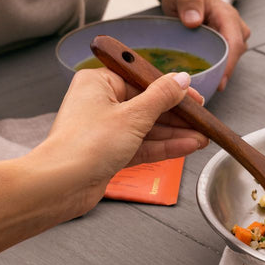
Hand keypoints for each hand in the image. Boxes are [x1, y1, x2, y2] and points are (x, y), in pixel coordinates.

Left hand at [0, 67, 207, 258]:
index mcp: (98, 83)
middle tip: (202, 120)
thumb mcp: (133, 115)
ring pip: (147, 128)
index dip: (171, 91)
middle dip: (177, 116)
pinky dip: (164, 147)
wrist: (62, 185)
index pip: (142, 81)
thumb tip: (180, 80)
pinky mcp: (110, 153)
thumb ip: (161, 97)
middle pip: (147, 106)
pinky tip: (187, 146)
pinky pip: (142, 146)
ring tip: (201, 137)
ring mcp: (105, 130)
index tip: (194, 97)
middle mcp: (99, 104)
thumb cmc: (85, 145)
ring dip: (175, 134)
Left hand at [162, 0, 250, 90]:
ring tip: (201, 85)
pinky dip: (215, 71)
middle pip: (234, 56)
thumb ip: (188, 2)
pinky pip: (225, 62)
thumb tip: (194, 21)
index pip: (234, 43)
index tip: (219, 82)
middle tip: (203, 89)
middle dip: (222, 73)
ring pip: (231, 61)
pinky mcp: (228, 47)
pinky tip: (203, 79)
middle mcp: (236, 28)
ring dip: (218, 73)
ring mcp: (234, 38)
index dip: (229, 64)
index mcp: (227, 16)